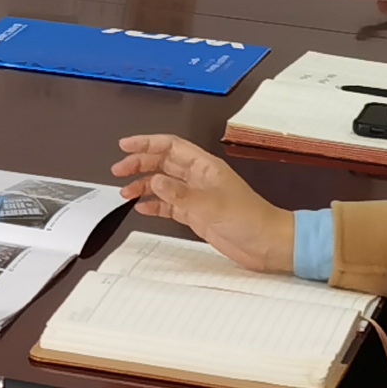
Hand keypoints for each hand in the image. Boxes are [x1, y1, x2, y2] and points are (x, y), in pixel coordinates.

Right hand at [108, 134, 296, 276]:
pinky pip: (170, 205)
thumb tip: (154, 181)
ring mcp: (198, 196)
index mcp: (205, 167)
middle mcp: (199, 178)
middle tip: (119, 171)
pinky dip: (155, 205)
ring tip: (126, 193)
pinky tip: (142, 208)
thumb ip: (179, 193)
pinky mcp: (197, 215)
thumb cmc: (249, 219)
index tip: (125, 145)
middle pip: (163, 163)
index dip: (147, 143)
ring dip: (144, 186)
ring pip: (164, 184)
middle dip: (140, 164)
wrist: (267, 244)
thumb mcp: (211, 205)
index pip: (171, 147)